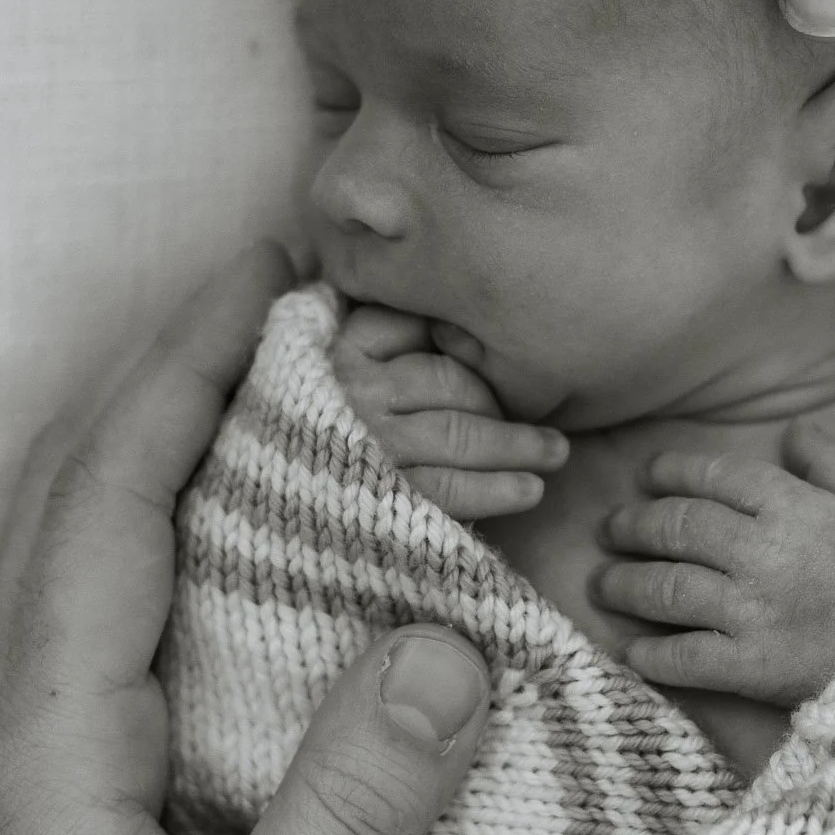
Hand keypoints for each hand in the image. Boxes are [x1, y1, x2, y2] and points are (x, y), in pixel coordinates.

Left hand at [0, 245, 492, 834]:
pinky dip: (161, 513)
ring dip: (157, 427)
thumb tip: (444, 645)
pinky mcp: (56, 787)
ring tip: (267, 360)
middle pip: (72, 492)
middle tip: (280, 285)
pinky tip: (234, 515)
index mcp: (50, 757)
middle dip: (170, 366)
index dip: (182, 378)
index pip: (103, 511)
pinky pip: (100, 603)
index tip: (267, 282)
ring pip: (73, 539)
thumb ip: (342, 825)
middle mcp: (19, 730)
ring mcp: (27, 756)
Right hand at [332, 303, 567, 519]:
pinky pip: (449, 488)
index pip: (418, 326)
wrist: (279, 515)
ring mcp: (366, 444)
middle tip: (546, 411)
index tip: (502, 351)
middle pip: (447, 380)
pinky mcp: (381, 495)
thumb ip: (389, 336)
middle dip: (501, 398)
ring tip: (555, 453)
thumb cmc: (324, 435)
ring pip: (457, 433)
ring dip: (516, 445)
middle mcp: (352, 391)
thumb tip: (452, 318)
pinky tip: (529, 489)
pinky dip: (496, 488)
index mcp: (344, 349)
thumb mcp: (339, 369)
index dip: (467, 342)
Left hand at [591, 421, 834, 701]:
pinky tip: (633, 652)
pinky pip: (683, 658)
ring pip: (666, 588)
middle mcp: (765, 553)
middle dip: (633, 526)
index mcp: (795, 507)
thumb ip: (831, 462)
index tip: (648, 476)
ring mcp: (753, 611)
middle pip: (676, 528)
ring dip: (624, 585)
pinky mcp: (751, 667)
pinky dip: (651, 655)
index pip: (714, 477)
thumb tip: (792, 429)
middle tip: (611, 529)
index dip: (672, 472)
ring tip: (603, 585)